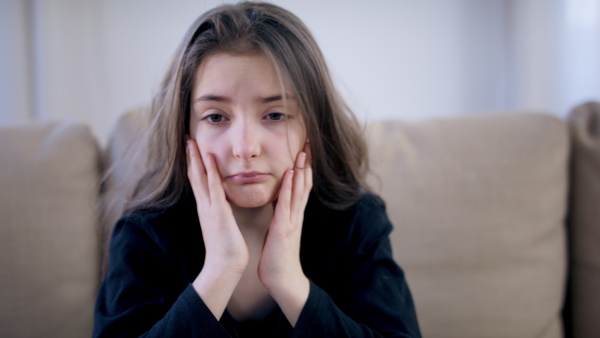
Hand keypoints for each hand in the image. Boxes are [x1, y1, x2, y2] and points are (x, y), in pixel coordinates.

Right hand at [186, 137, 247, 317]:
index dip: (195, 164)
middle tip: (186, 137)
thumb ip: (220, 213)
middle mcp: (204, 206)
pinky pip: (214, 188)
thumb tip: (222, 205)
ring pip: (200, 178)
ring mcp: (209, 208)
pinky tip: (209, 158)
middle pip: (194, 176)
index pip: (198, 182)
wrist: (224, 267)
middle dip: (190, 156)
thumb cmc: (226, 249)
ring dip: (196, 158)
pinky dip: (211, 172)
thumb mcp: (222, 225)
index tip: (192, 148)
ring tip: (191, 141)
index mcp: (207, 209)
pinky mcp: (218, 213)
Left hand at [258, 142, 311, 325]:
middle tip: (310, 141)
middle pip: (305, 183)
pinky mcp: (283, 228)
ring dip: (301, 170)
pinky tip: (290, 173)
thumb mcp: (279, 228)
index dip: (304, 166)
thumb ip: (281, 212)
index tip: (305, 147)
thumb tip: (276, 198)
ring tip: (303, 150)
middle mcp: (296, 214)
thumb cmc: (277, 255)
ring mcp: (292, 220)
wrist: (282, 278)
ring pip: (299, 190)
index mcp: (294, 213)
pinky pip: (286, 204)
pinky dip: (288, 188)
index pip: (302, 185)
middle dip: (307, 162)